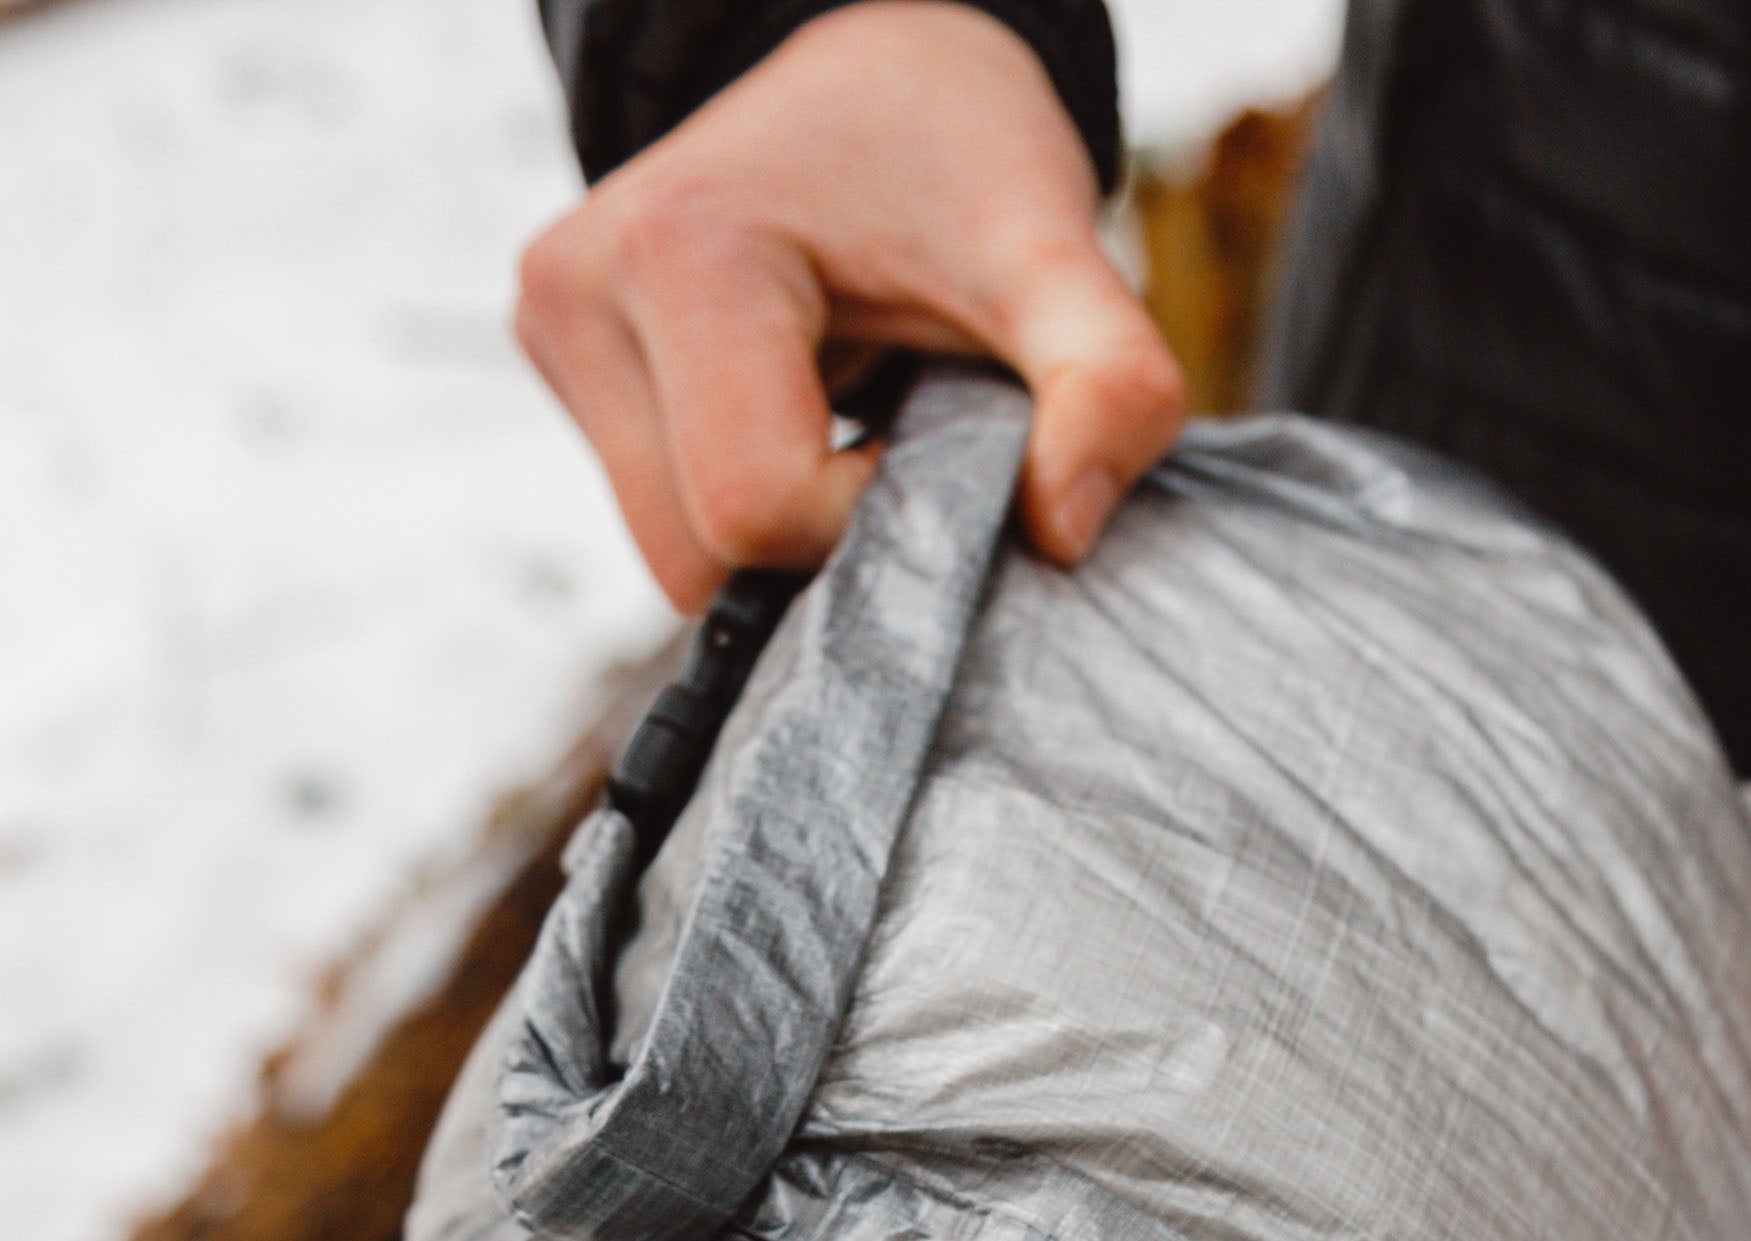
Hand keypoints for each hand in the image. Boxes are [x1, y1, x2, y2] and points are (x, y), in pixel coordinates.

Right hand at [514, 0, 1186, 611]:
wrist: (878, 80)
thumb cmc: (960, 159)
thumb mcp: (1057, 255)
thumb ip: (1107, 383)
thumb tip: (1064, 535)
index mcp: (680, 252)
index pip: (757, 510)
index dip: (875, 519)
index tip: (936, 436)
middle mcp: (578, 293)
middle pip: (703, 560)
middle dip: (827, 542)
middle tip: (902, 433)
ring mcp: (555, 331)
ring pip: (677, 562)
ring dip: (789, 536)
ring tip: (853, 416)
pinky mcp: (564, 364)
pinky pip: (667, 525)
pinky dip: (754, 512)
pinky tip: (803, 422)